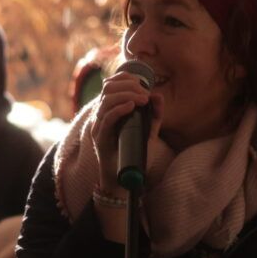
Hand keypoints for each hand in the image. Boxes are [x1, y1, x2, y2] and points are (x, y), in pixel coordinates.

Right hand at [88, 70, 162, 196]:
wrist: (122, 179)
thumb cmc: (132, 154)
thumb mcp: (147, 131)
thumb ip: (153, 115)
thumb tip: (158, 95)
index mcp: (109, 109)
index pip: (111, 83)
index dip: (126, 78)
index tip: (143, 85)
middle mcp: (101, 114)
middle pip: (109, 87)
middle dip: (129, 86)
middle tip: (145, 94)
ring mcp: (98, 125)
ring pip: (107, 100)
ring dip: (127, 95)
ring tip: (142, 100)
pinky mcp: (100, 137)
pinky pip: (107, 118)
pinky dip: (119, 109)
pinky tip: (131, 107)